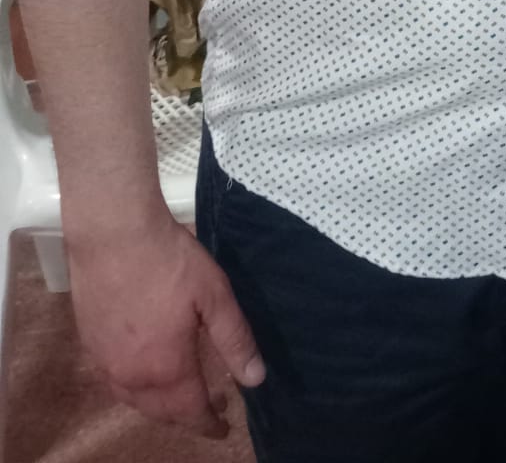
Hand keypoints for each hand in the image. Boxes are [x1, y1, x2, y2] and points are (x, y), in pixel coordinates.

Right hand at [66, 213, 264, 435]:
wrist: (113, 235)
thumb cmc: (169, 261)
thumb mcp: (215, 295)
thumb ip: (234, 339)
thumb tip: (256, 380)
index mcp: (166, 368)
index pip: (190, 411)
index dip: (209, 424)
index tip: (224, 429)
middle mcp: (132, 376)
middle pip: (161, 412)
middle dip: (186, 416)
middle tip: (210, 408)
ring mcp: (106, 362)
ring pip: (134, 400)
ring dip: (159, 406)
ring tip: (180, 395)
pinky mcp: (90, 343)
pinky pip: (115, 382)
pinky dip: (135, 389)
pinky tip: (145, 371)